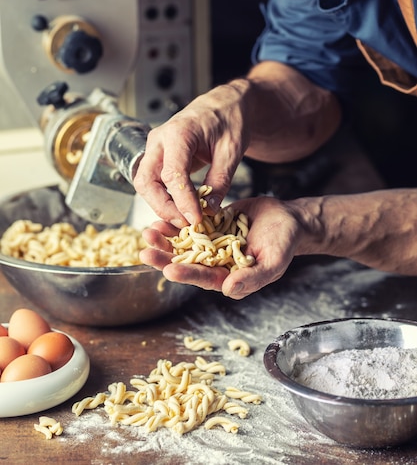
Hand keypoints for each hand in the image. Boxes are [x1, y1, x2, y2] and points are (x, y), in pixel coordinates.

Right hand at [133, 81, 250, 227]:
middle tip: (185, 224)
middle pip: (146, 181)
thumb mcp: (232, 151)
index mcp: (179, 133)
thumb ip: (220, 181)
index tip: (196, 220)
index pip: (172, 174)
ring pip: (146, 184)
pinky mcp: (159, 157)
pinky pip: (154, 182)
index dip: (182, 201)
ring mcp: (156, 148)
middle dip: (162, 207)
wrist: (225, 104)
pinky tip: (183, 209)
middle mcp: (160, 140)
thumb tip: (210, 210)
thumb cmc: (230, 120)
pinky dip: (165, 198)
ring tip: (186, 219)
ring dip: (162, 205)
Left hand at [140, 196, 302, 298]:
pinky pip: (191, 224)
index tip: (168, 269)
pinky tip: (161, 217)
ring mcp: (212, 243)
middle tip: (145, 252)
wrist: (288, 219)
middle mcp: (216, 261)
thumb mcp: (274, 262)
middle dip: (165, 257)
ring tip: (148, 232)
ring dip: (166, 239)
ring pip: (184, 244)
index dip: (186, 273)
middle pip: (186, 262)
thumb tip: (228, 290)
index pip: (204, 277)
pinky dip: (176, 222)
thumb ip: (252, 277)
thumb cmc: (285, 244)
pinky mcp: (211, 225)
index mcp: (229, 276)